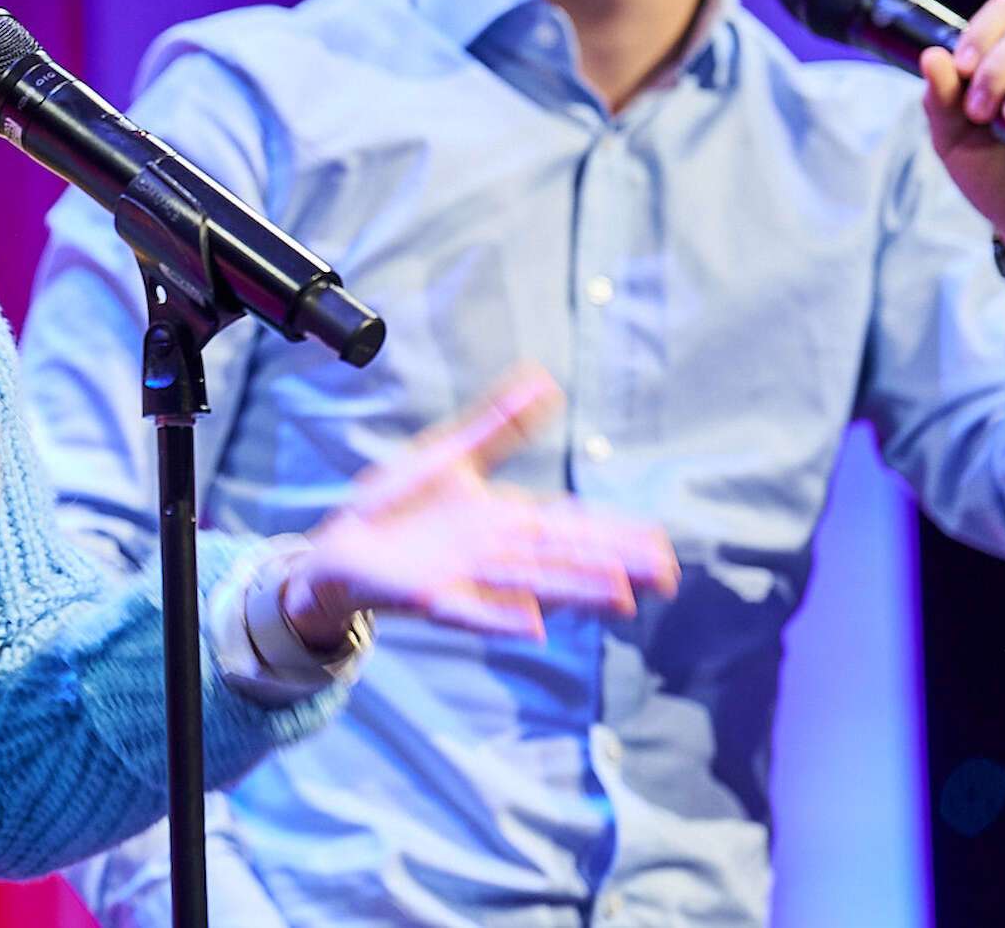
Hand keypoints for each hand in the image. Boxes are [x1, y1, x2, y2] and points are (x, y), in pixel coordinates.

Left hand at [284, 366, 678, 646]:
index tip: (660, 544)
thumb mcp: (452, 455)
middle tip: (664, 576)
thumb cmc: (402, 505)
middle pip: (565, 558)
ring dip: (573, 590)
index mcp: (509, 521)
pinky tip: (530, 626)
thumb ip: (501, 424)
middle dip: (613, 564)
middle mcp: (498, 553)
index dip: (616, 535)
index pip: (574, 526)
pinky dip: (499, 619)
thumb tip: (547, 380)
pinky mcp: (431, 597)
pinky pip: (470, 612)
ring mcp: (467, 578)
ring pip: (532, 585)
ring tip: (619, 597)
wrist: (340, 543)